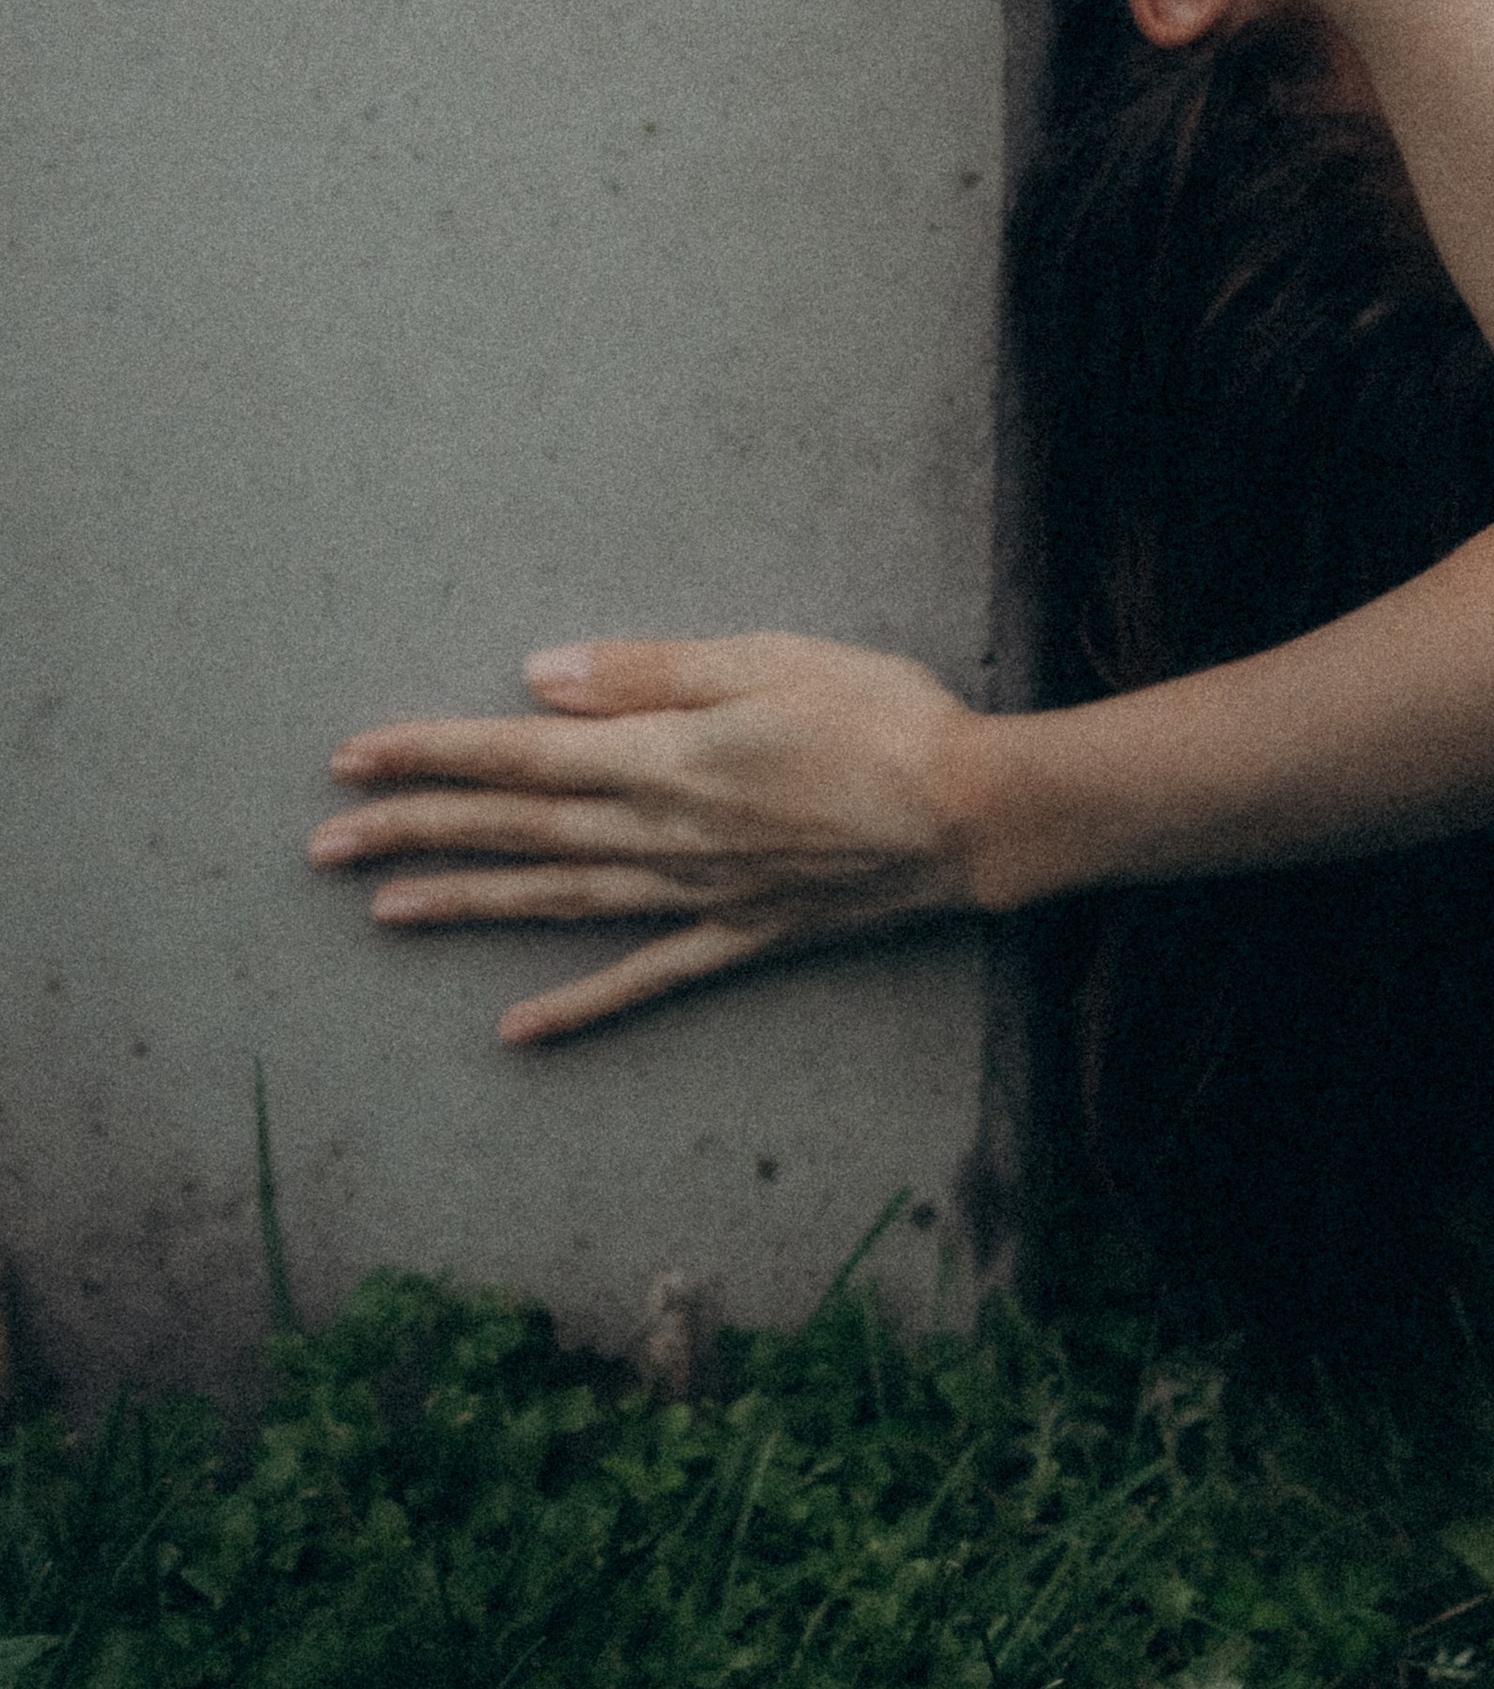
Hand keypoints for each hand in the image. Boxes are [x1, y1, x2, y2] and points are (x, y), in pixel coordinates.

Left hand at [313, 631, 979, 1044]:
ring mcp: (698, 894)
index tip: (353, 755)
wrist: (975, 812)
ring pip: (559, 900)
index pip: (521, 755)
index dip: (431, 754)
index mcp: (664, 759)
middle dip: (416, 830)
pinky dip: (577, 1005)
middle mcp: (663, 835)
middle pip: (519, 830)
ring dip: (469, 903)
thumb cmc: (881, 716)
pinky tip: (517, 1029)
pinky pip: (645, 977)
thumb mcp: (766, 659)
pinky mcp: (742, 934)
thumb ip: (648, 672)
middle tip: (323, 842)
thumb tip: (540, 680)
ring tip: (384, 911)